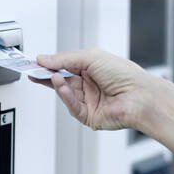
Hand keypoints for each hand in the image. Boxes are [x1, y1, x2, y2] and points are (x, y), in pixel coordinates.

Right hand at [30, 49, 149, 129]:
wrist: (140, 96)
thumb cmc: (125, 74)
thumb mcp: (91, 58)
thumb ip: (65, 59)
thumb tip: (45, 59)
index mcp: (91, 70)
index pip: (65, 67)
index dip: (50, 65)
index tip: (35, 63)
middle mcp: (89, 85)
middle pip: (62, 81)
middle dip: (47, 76)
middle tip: (33, 72)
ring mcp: (89, 101)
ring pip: (66, 94)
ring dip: (58, 85)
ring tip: (54, 77)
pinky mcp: (89, 116)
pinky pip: (73, 107)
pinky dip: (66, 97)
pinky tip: (63, 88)